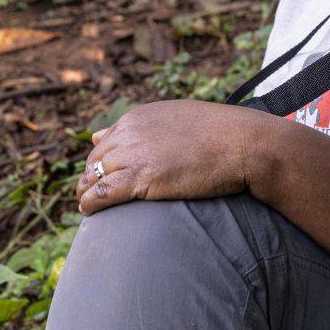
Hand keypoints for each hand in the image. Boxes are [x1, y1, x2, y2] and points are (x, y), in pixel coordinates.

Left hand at [75, 99, 280, 215]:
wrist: (242, 143)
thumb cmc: (219, 134)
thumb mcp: (175, 119)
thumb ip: (141, 127)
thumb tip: (101, 135)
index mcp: (138, 117)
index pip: (105, 142)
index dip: (101, 161)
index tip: (102, 175)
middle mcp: (130, 133)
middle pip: (95, 160)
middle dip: (90, 177)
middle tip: (91, 193)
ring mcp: (134, 155)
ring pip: (93, 177)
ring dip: (86, 191)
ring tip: (86, 205)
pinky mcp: (141, 179)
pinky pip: (102, 193)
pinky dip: (90, 203)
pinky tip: (88, 212)